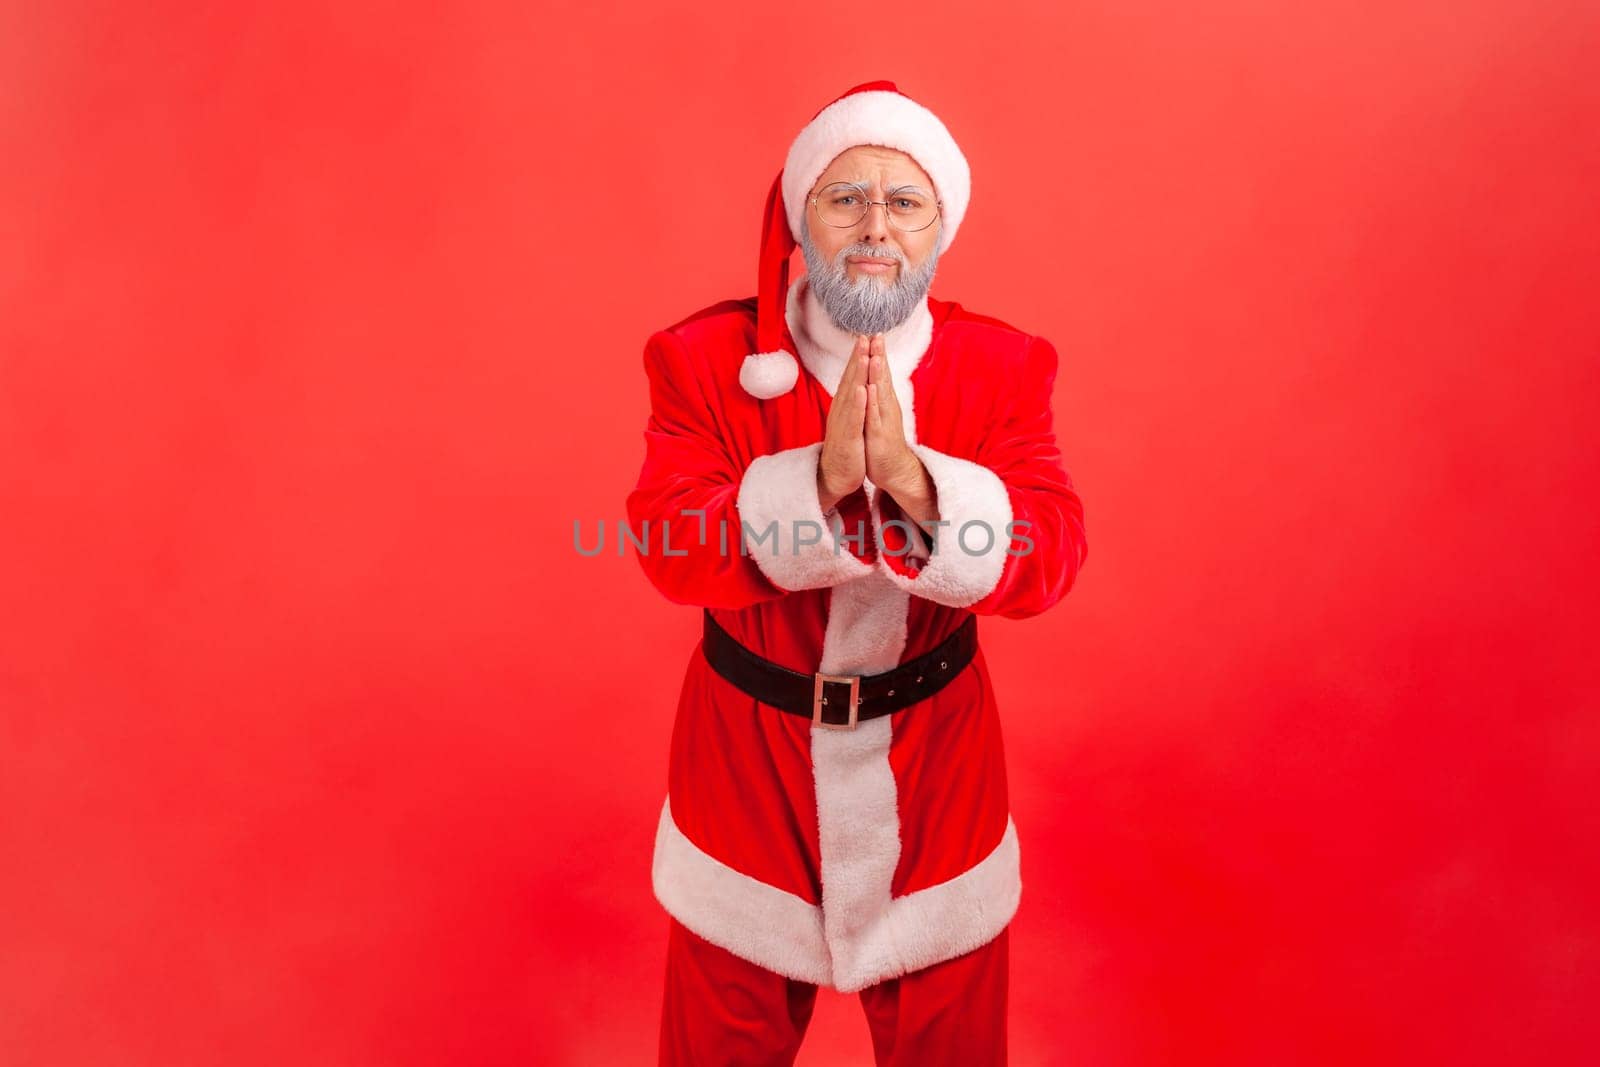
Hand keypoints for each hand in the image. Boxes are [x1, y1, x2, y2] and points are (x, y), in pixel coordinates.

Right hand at [817, 334, 869, 511]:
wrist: (836, 475)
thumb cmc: (847, 447)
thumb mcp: (850, 420)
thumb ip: (852, 401)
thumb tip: (855, 384)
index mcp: (845, 405)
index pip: (851, 376)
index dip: (858, 356)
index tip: (865, 336)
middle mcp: (842, 410)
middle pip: (850, 379)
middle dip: (857, 357)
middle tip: (864, 335)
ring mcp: (844, 423)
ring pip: (851, 394)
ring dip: (857, 374)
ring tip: (864, 355)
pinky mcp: (848, 437)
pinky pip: (853, 418)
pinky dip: (857, 403)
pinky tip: (861, 389)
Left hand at [863, 333, 920, 492]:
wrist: (894, 469)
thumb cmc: (883, 441)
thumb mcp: (878, 414)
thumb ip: (877, 395)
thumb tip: (873, 377)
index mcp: (883, 401)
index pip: (880, 373)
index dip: (877, 353)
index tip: (874, 333)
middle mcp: (886, 407)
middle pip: (883, 377)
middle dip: (880, 356)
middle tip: (878, 334)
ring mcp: (884, 420)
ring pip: (880, 394)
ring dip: (878, 375)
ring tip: (875, 356)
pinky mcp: (879, 435)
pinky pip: (875, 417)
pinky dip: (873, 403)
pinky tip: (870, 389)